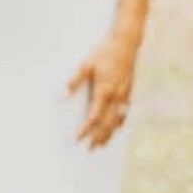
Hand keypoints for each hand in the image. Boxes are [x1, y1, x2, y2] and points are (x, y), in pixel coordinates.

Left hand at [65, 26, 140, 147]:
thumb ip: (75, 81)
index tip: (77, 138)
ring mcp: (125, 94)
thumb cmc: (104, 52)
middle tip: (91, 149)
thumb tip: (62, 95)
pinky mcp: (130, 90)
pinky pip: (125, 112)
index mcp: (104, 90)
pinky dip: (120, 122)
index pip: (94, 116)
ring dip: (110, 133)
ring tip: (102, 144)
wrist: (126, 43)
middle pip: (107, 123)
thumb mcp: (86, 64)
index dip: (86, 129)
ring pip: (118, 120)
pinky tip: (117, 127)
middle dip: (98, 137)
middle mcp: (116, 95)